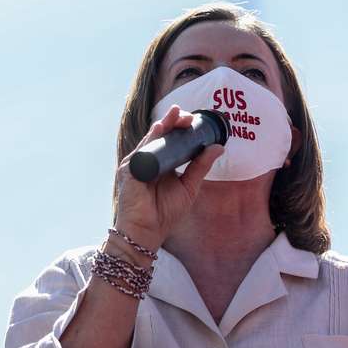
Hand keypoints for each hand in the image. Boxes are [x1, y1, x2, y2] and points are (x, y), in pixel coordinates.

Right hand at [112, 105, 224, 251]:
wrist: (148, 232)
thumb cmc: (165, 212)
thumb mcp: (189, 186)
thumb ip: (201, 166)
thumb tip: (218, 147)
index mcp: (161, 162)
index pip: (170, 138)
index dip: (180, 127)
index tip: (194, 119)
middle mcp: (148, 159)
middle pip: (160, 134)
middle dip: (173, 121)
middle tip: (187, 114)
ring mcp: (137, 163)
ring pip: (151, 138)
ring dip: (164, 125)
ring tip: (176, 115)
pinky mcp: (128, 171)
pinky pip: (141, 151)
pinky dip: (151, 140)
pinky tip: (159, 130)